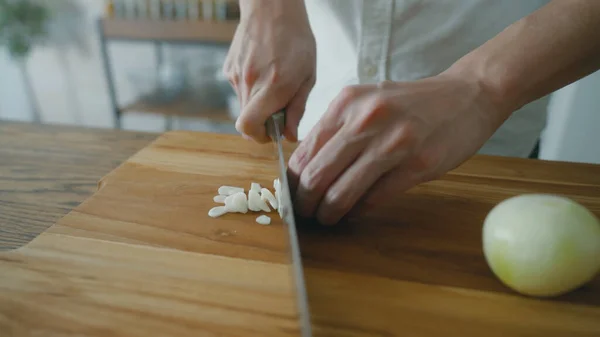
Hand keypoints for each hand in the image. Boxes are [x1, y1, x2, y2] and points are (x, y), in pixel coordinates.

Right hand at [223, 0, 315, 142]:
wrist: (272, 8)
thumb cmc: (296, 39)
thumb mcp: (307, 76)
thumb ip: (297, 108)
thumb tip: (289, 135)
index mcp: (273, 86)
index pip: (249, 127)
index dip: (259, 137)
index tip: (272, 133)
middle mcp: (250, 83)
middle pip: (246, 121)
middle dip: (262, 123)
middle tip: (278, 109)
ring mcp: (236, 75)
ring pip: (243, 106)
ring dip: (257, 105)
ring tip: (273, 84)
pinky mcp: (229, 69)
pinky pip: (239, 90)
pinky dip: (251, 90)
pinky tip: (263, 72)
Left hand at [288, 72, 512, 224]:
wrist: (467, 95)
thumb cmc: (411, 104)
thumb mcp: (367, 102)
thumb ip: (336, 129)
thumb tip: (304, 169)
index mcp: (347, 102)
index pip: (304, 151)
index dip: (293, 181)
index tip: (292, 195)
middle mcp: (367, 119)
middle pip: (317, 175)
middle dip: (305, 202)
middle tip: (304, 214)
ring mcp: (394, 142)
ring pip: (343, 192)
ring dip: (329, 212)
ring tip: (326, 218)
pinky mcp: (417, 165)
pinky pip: (375, 198)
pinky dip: (359, 211)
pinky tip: (355, 213)